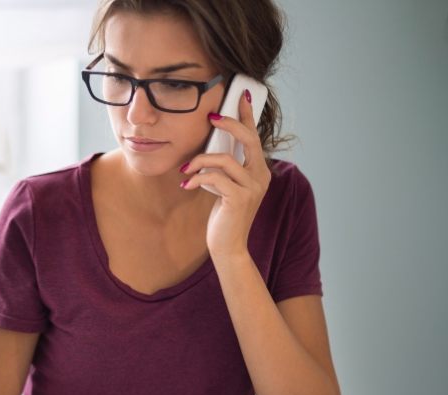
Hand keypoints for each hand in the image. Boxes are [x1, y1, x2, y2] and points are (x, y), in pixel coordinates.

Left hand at [180, 91, 271, 261]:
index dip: (248, 115)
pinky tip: (187, 185)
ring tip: (186, 169)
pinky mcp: (239, 199)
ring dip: (200, 160)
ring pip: (225, 159)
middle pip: (249, 139)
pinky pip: (215, 178)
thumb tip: (209, 147)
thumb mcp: (226, 186)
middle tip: (210, 118)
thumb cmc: (224, 216)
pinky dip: (198, 178)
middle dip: (229, 124)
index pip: (255, 136)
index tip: (240, 95)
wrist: (228, 247)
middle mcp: (261, 176)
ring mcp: (253, 187)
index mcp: (259, 171)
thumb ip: (225, 168)